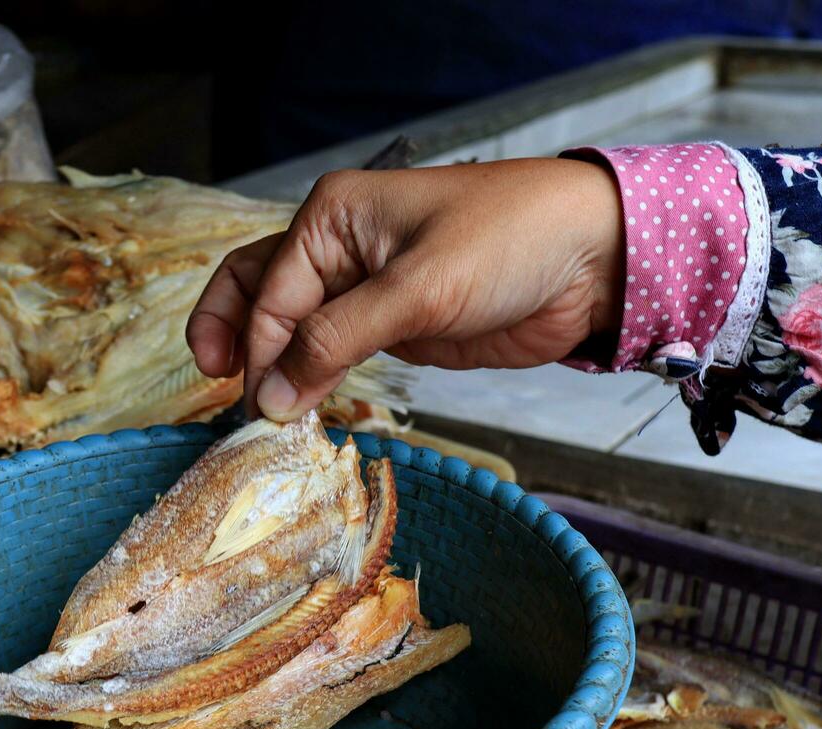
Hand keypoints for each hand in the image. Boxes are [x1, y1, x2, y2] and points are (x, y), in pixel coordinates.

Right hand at [186, 157, 625, 419]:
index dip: (258, 352)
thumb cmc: (510, 241)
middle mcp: (336, 248)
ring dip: (270, 369)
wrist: (594, 257)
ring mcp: (362, 289)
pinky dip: (309, 380)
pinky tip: (299, 410)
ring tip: (262, 418)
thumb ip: (336, 342)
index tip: (261, 409)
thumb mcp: (417, 289)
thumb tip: (270, 397)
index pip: (269, 292)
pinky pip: (331, 352)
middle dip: (233, 345)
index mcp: (331, 216)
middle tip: (226, 400)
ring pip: (290, 328)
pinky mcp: (392, 326)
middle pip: (256, 296)